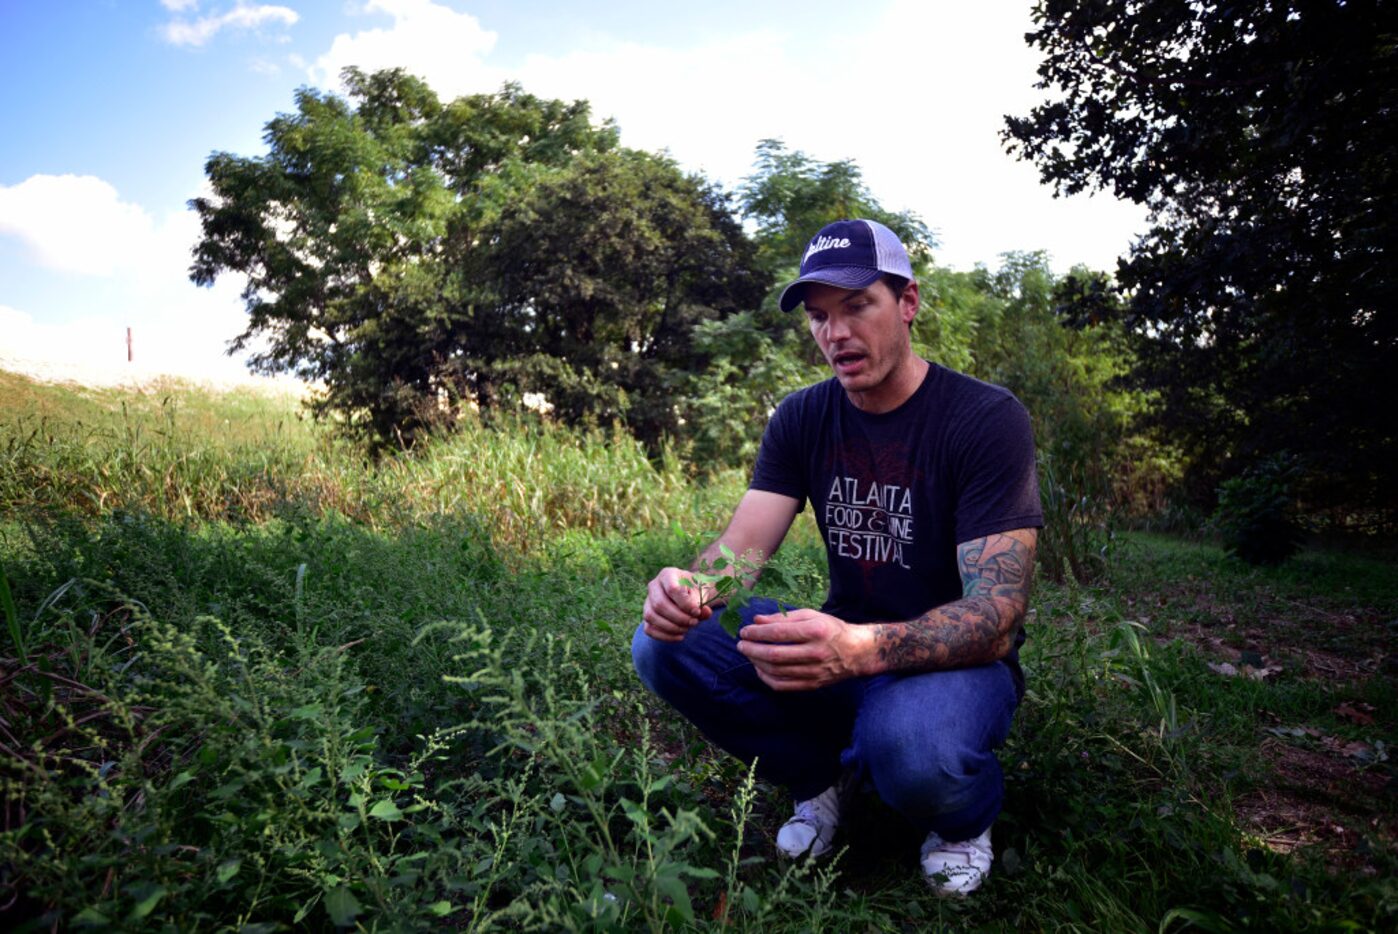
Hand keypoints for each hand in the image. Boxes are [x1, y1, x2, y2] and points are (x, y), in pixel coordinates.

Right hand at [641, 566, 713, 641]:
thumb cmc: (695, 591)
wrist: (690, 593)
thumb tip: (705, 613)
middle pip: (659, 604)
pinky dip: (664, 636)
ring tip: (687, 628)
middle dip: (679, 618)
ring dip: (671, 627)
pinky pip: (649, 629)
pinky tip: (680, 637)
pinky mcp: (647, 616)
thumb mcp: (701, 593)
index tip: (697, 612)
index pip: (672, 589)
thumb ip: (702, 603)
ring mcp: (647, 601)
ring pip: (651, 616)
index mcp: (667, 574)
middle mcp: (654, 586)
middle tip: (694, 622)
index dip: (685, 604)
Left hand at [735, 608, 873, 690]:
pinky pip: (783, 686)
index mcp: (815, 631)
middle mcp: (815, 653)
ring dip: (756, 663)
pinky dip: (766, 678)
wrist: (858, 652)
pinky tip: (759, 669)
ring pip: (776, 671)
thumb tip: (756, 620)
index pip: (778, 633)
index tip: (744, 631)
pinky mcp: (812, 685)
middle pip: (774, 655)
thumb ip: (783, 618)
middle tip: (740, 644)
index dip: (757, 633)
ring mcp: (814, 671)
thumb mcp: (811, 616)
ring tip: (748, 654)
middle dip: (752, 649)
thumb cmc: (831, 629)